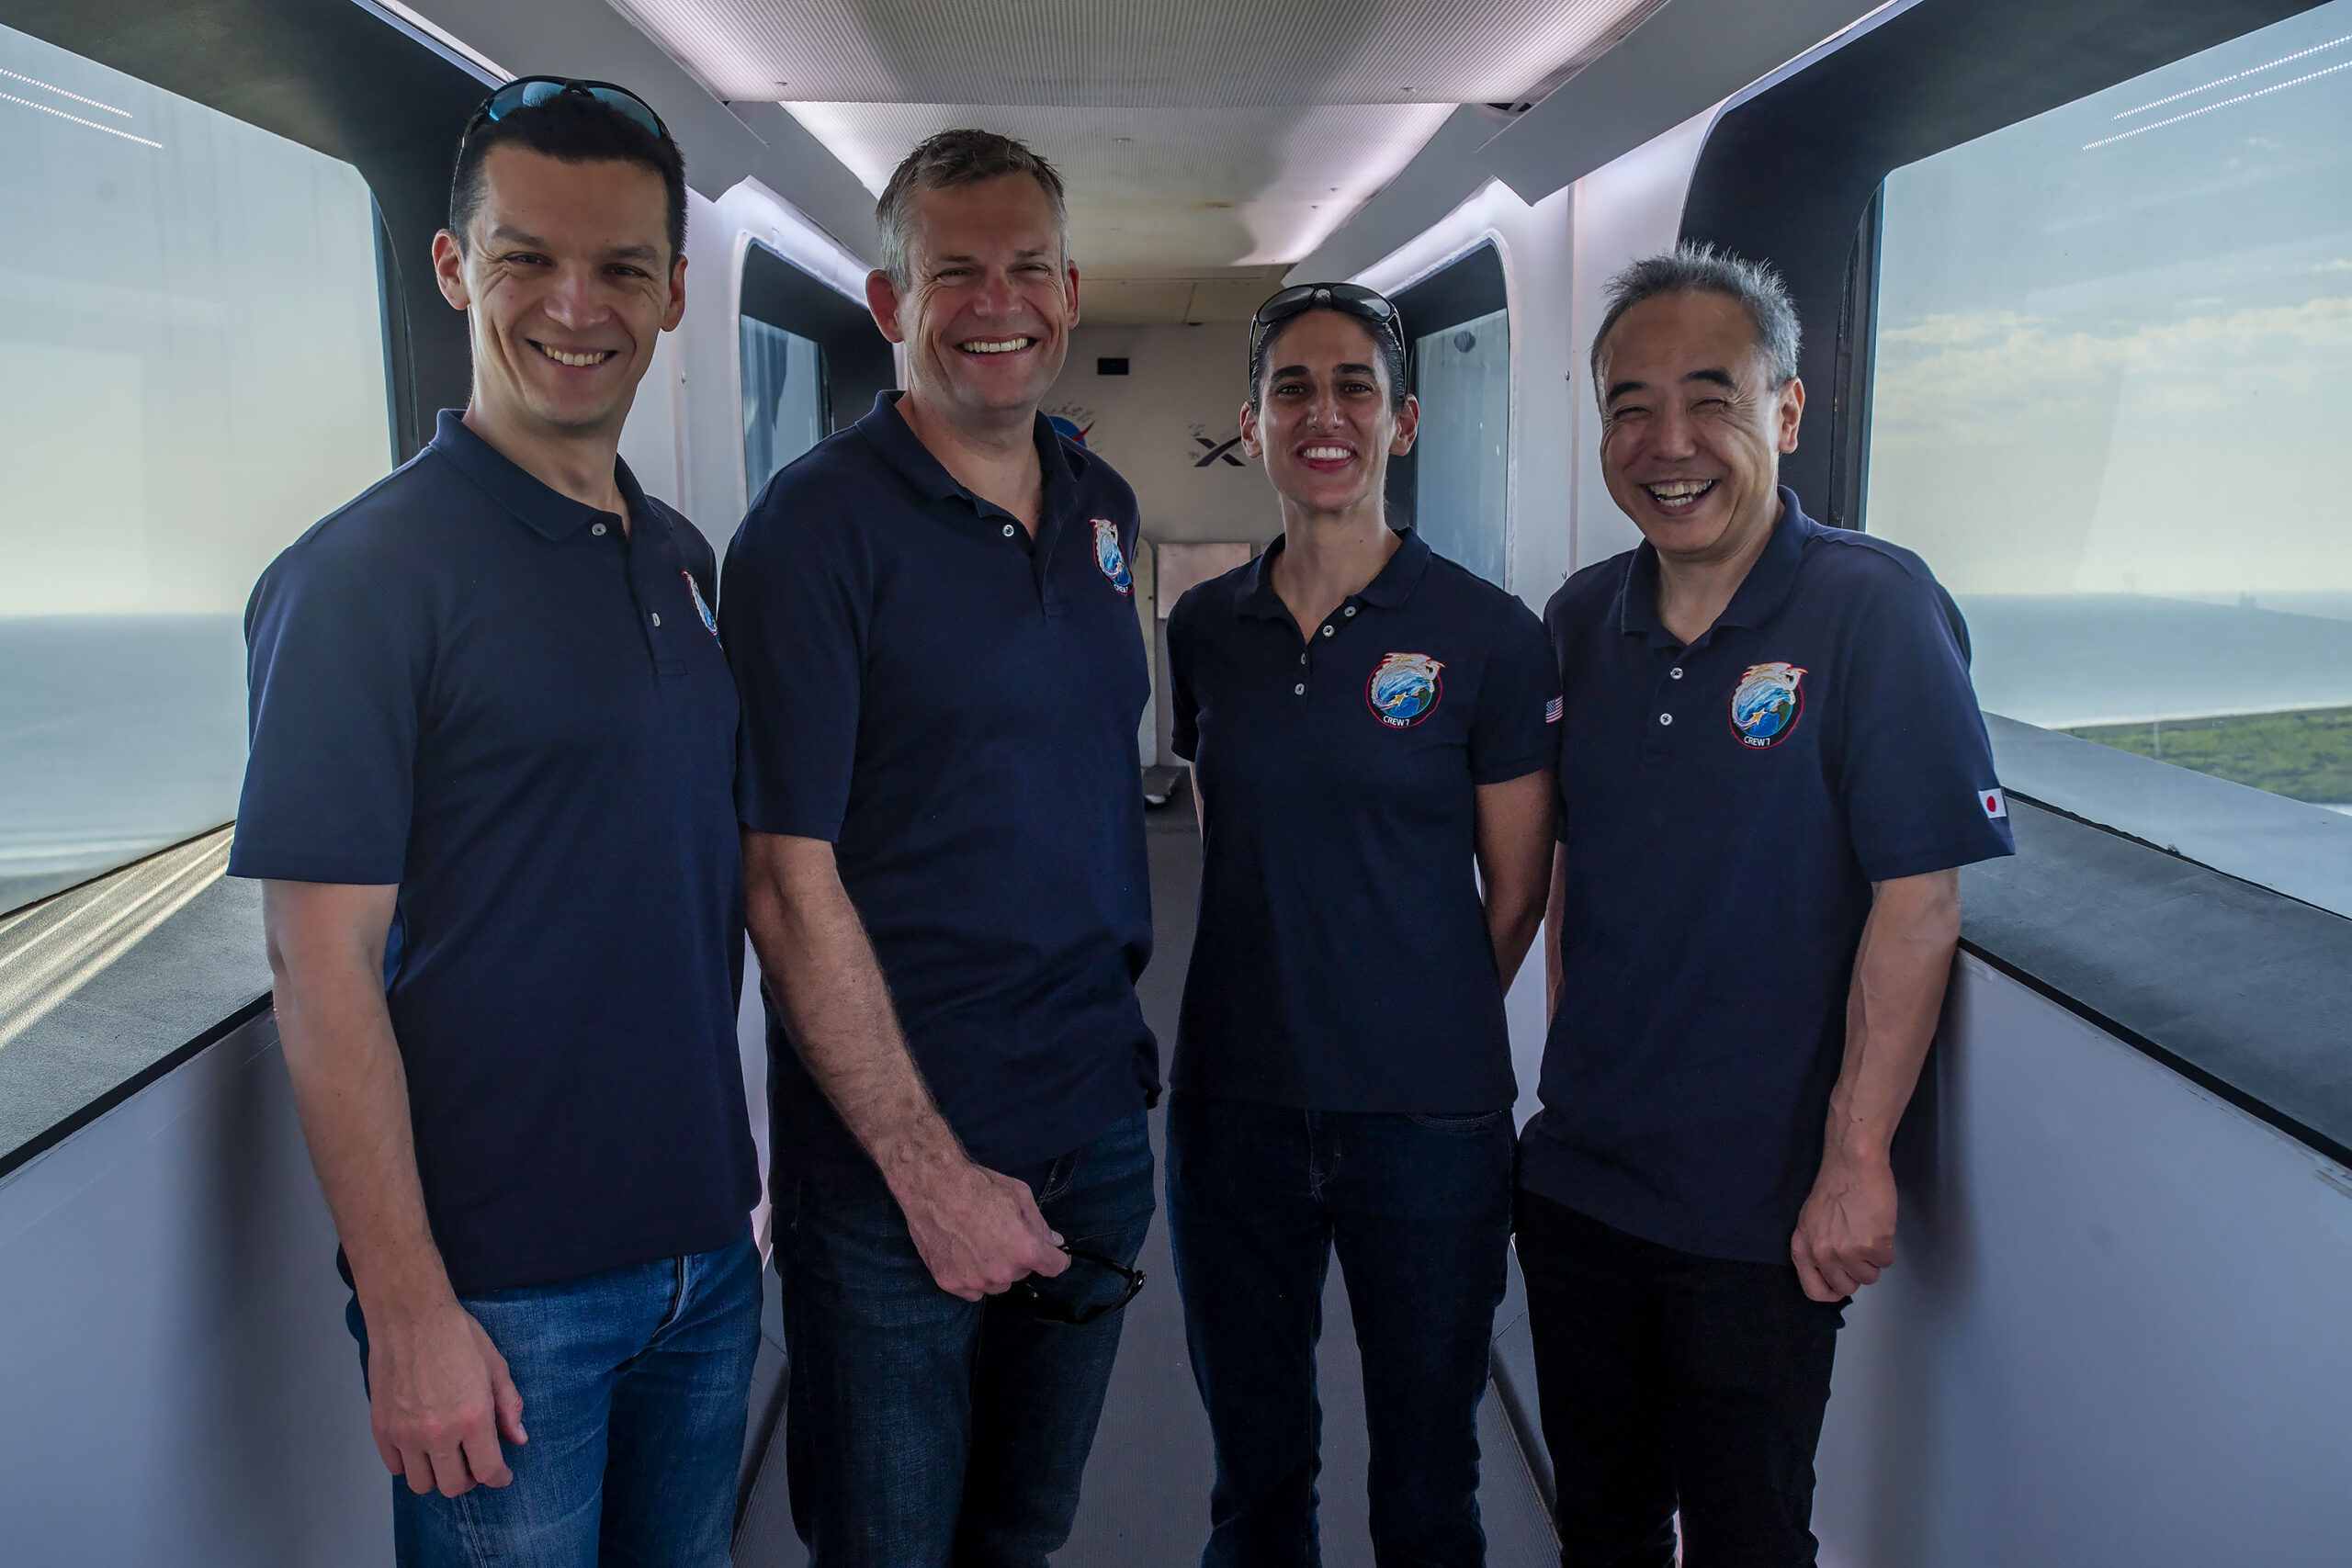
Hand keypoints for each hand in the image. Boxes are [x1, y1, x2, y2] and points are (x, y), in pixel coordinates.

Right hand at [364, 1296, 526, 1495]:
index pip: (488, 1470)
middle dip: (470, 1479)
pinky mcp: (381, 1429)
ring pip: (421, 1484)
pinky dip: (409, 1464)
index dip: (499, 1478)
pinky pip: (395, 1467)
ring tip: (446, 1457)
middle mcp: (438, 1433)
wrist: (410, 1317)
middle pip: (453, 1486)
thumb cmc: (456, 1335)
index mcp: (472, 1417)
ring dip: (437, 1477)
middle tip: (473, 1463)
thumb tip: (518, 1439)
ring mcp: (405, 1434)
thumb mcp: (496, 1366)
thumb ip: (509, 1406)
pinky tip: (420, 1447)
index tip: (501, 1475)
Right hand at [897, 1159, 1069, 1300]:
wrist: (933, 1187)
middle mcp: (1003, 1273)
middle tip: (1001, 1233)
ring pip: (997, 1284)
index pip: (1054, 1267)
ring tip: (978, 1242)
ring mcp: (976, 1281)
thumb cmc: (978, 1186)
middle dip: (1018, 1257)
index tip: (1051, 1254)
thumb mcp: (1020, 1195)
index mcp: (1026, 1250)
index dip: (1055, 1258)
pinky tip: (962, 1252)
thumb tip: (1055, 1242)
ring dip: (995, 1269)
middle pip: (1022, 1273)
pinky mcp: (951, 1284)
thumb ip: (1040, 1224)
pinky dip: (971, 1276)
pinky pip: (972, 1290)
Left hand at [1792, 1152, 1896, 1302]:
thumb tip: (1829, 1274)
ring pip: (1869, 1278)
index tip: (1842, 1283)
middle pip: (1846, 1287)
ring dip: (1873, 1260)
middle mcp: (1821, 1253)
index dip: (1832, 1291)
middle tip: (1859, 1249)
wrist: (1852, 1164)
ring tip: (1868, 1233)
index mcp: (1803, 1247)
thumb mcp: (1811, 1221)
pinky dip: (1887, 1248)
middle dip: (1857, 1272)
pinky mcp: (1871, 1245)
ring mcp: (1846, 1251)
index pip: (1814, 1290)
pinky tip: (1879, 1227)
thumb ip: (1816, 1248)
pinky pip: (1886, 1263)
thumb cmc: (1835, 1187)